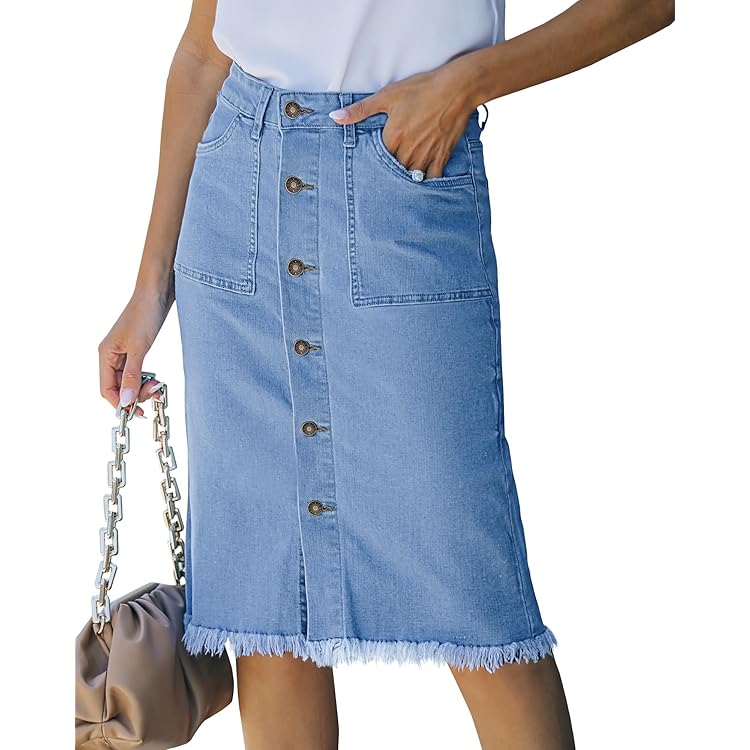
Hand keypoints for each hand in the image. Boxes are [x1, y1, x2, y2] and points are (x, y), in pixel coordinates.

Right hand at [98, 289, 171, 416]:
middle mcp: (111, 355)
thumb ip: (131, 376)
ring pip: (128, 381)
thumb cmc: (145, 314)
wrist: (157, 293)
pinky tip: (156, 381)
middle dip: (135, 395)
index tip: (137, 413)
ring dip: (142, 388)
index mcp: (105, 354)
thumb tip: (125, 400)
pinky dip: (146, 379)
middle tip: (154, 393)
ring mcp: (123, 353)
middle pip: (117, 387)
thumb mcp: (139, 348)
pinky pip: (137, 372)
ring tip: (158, 386)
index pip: (106, 389)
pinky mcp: (136, 350)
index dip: (119, 403)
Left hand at [328, 63, 476, 178]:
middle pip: (393, 171)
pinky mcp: (441, 156)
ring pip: (411, 177)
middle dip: (388, 173)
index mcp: (393, 137)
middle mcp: (408, 150)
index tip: (370, 165)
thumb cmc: (422, 89)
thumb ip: (360, 110)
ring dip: (404, 179)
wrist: (457, 89)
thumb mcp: (387, 96)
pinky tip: (420, 183)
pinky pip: (432, 177)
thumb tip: (335, 117)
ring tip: (398, 183)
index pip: (377, 159)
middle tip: (381, 179)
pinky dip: (426, 182)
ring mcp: (426, 155)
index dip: (373, 163)